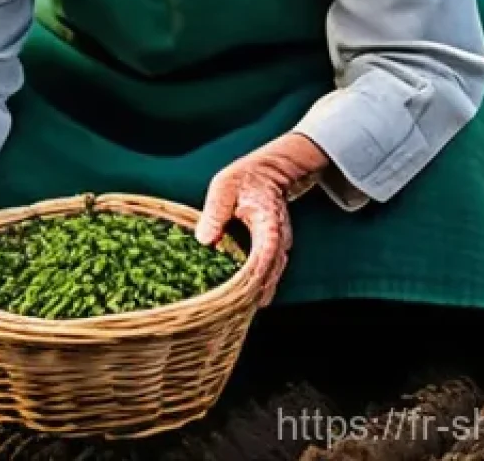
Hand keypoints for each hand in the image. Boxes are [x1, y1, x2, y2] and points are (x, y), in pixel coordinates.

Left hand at [194, 133, 329, 306]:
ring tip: (238, 311)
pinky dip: (259, 284)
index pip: (267, 252)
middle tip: (235, 312)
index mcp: (268, 221)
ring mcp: (279, 244)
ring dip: (257, 292)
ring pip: (272, 274)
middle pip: (271, 271)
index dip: (256, 273)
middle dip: (254, 291)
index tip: (244, 292)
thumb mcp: (224, 187)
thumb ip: (215, 212)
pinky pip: (269, 270)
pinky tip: (244, 298)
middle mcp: (279, 237)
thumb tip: (204, 239)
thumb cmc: (245, 177)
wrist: (268, 171)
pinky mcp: (273, 248)